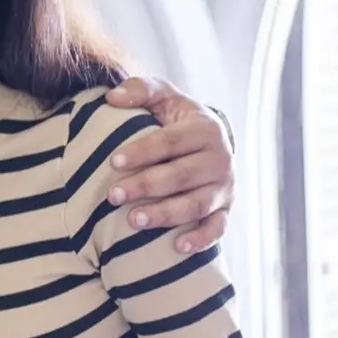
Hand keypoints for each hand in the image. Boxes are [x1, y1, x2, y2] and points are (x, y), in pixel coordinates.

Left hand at [105, 76, 234, 253]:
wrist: (210, 140)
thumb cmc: (177, 118)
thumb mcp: (163, 97)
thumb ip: (140, 90)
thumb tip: (111, 97)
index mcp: (205, 130)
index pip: (170, 142)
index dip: (142, 151)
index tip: (113, 161)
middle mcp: (220, 159)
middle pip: (181, 176)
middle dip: (146, 186)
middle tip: (113, 195)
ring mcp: (225, 187)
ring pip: (197, 205)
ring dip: (166, 214)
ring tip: (134, 221)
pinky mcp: (226, 209)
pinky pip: (217, 228)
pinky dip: (201, 239)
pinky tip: (178, 247)